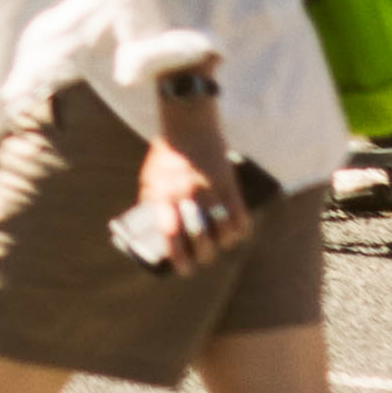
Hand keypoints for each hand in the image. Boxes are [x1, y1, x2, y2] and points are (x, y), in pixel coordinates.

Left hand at [116, 142, 245, 271]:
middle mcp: (187, 196)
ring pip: (224, 232)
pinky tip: (236, 232)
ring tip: (219, 244)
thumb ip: (153, 204)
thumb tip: (156, 231)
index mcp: (164, 196)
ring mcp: (210, 190)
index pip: (173, 237)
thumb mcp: (150, 178)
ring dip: (223, 243)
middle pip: (200, 239)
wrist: (189, 123)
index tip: (184, 269)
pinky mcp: (229, 184)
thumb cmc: (167, 153)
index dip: (180, 259)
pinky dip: (241, 230)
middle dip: (203, 256)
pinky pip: (241, 217)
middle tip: (203, 258)